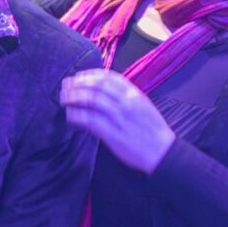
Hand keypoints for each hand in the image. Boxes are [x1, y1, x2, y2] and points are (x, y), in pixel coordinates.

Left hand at [59, 69, 176, 172]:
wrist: (162, 152)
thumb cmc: (152, 130)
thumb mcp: (143, 106)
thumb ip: (126, 97)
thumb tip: (105, 92)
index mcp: (134, 94)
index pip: (108, 77)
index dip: (90, 75)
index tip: (79, 76)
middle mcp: (126, 102)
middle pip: (96, 86)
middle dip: (77, 84)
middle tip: (65, 86)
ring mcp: (119, 117)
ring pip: (91, 100)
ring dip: (73, 97)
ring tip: (64, 99)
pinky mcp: (112, 133)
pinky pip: (89, 120)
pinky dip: (77, 116)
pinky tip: (70, 116)